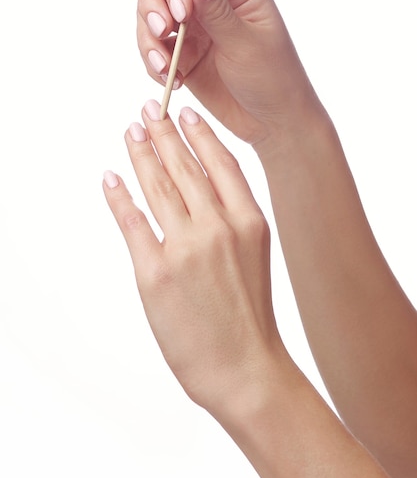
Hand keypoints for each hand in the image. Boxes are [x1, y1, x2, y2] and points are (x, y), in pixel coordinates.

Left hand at [103, 101, 279, 413]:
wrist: (246, 368)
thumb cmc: (250, 315)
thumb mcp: (256, 256)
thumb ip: (232, 220)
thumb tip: (201, 192)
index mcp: (250, 222)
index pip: (221, 164)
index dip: (200, 136)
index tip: (184, 114)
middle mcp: (219, 227)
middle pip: (186, 168)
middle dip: (164, 134)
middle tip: (149, 109)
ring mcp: (187, 248)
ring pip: (159, 187)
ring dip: (142, 155)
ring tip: (132, 133)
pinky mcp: (156, 272)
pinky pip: (132, 222)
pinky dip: (119, 196)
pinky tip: (111, 177)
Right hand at [137, 0, 315, 144]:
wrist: (272, 123)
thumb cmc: (273, 80)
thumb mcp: (247, 44)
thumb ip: (218, 11)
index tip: (179, 14)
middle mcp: (212, 3)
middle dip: (153, 6)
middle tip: (160, 33)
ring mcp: (195, 29)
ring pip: (152, 16)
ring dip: (148, 40)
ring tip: (164, 69)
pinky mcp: (184, 56)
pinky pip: (154, 49)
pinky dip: (153, 63)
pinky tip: (172, 81)